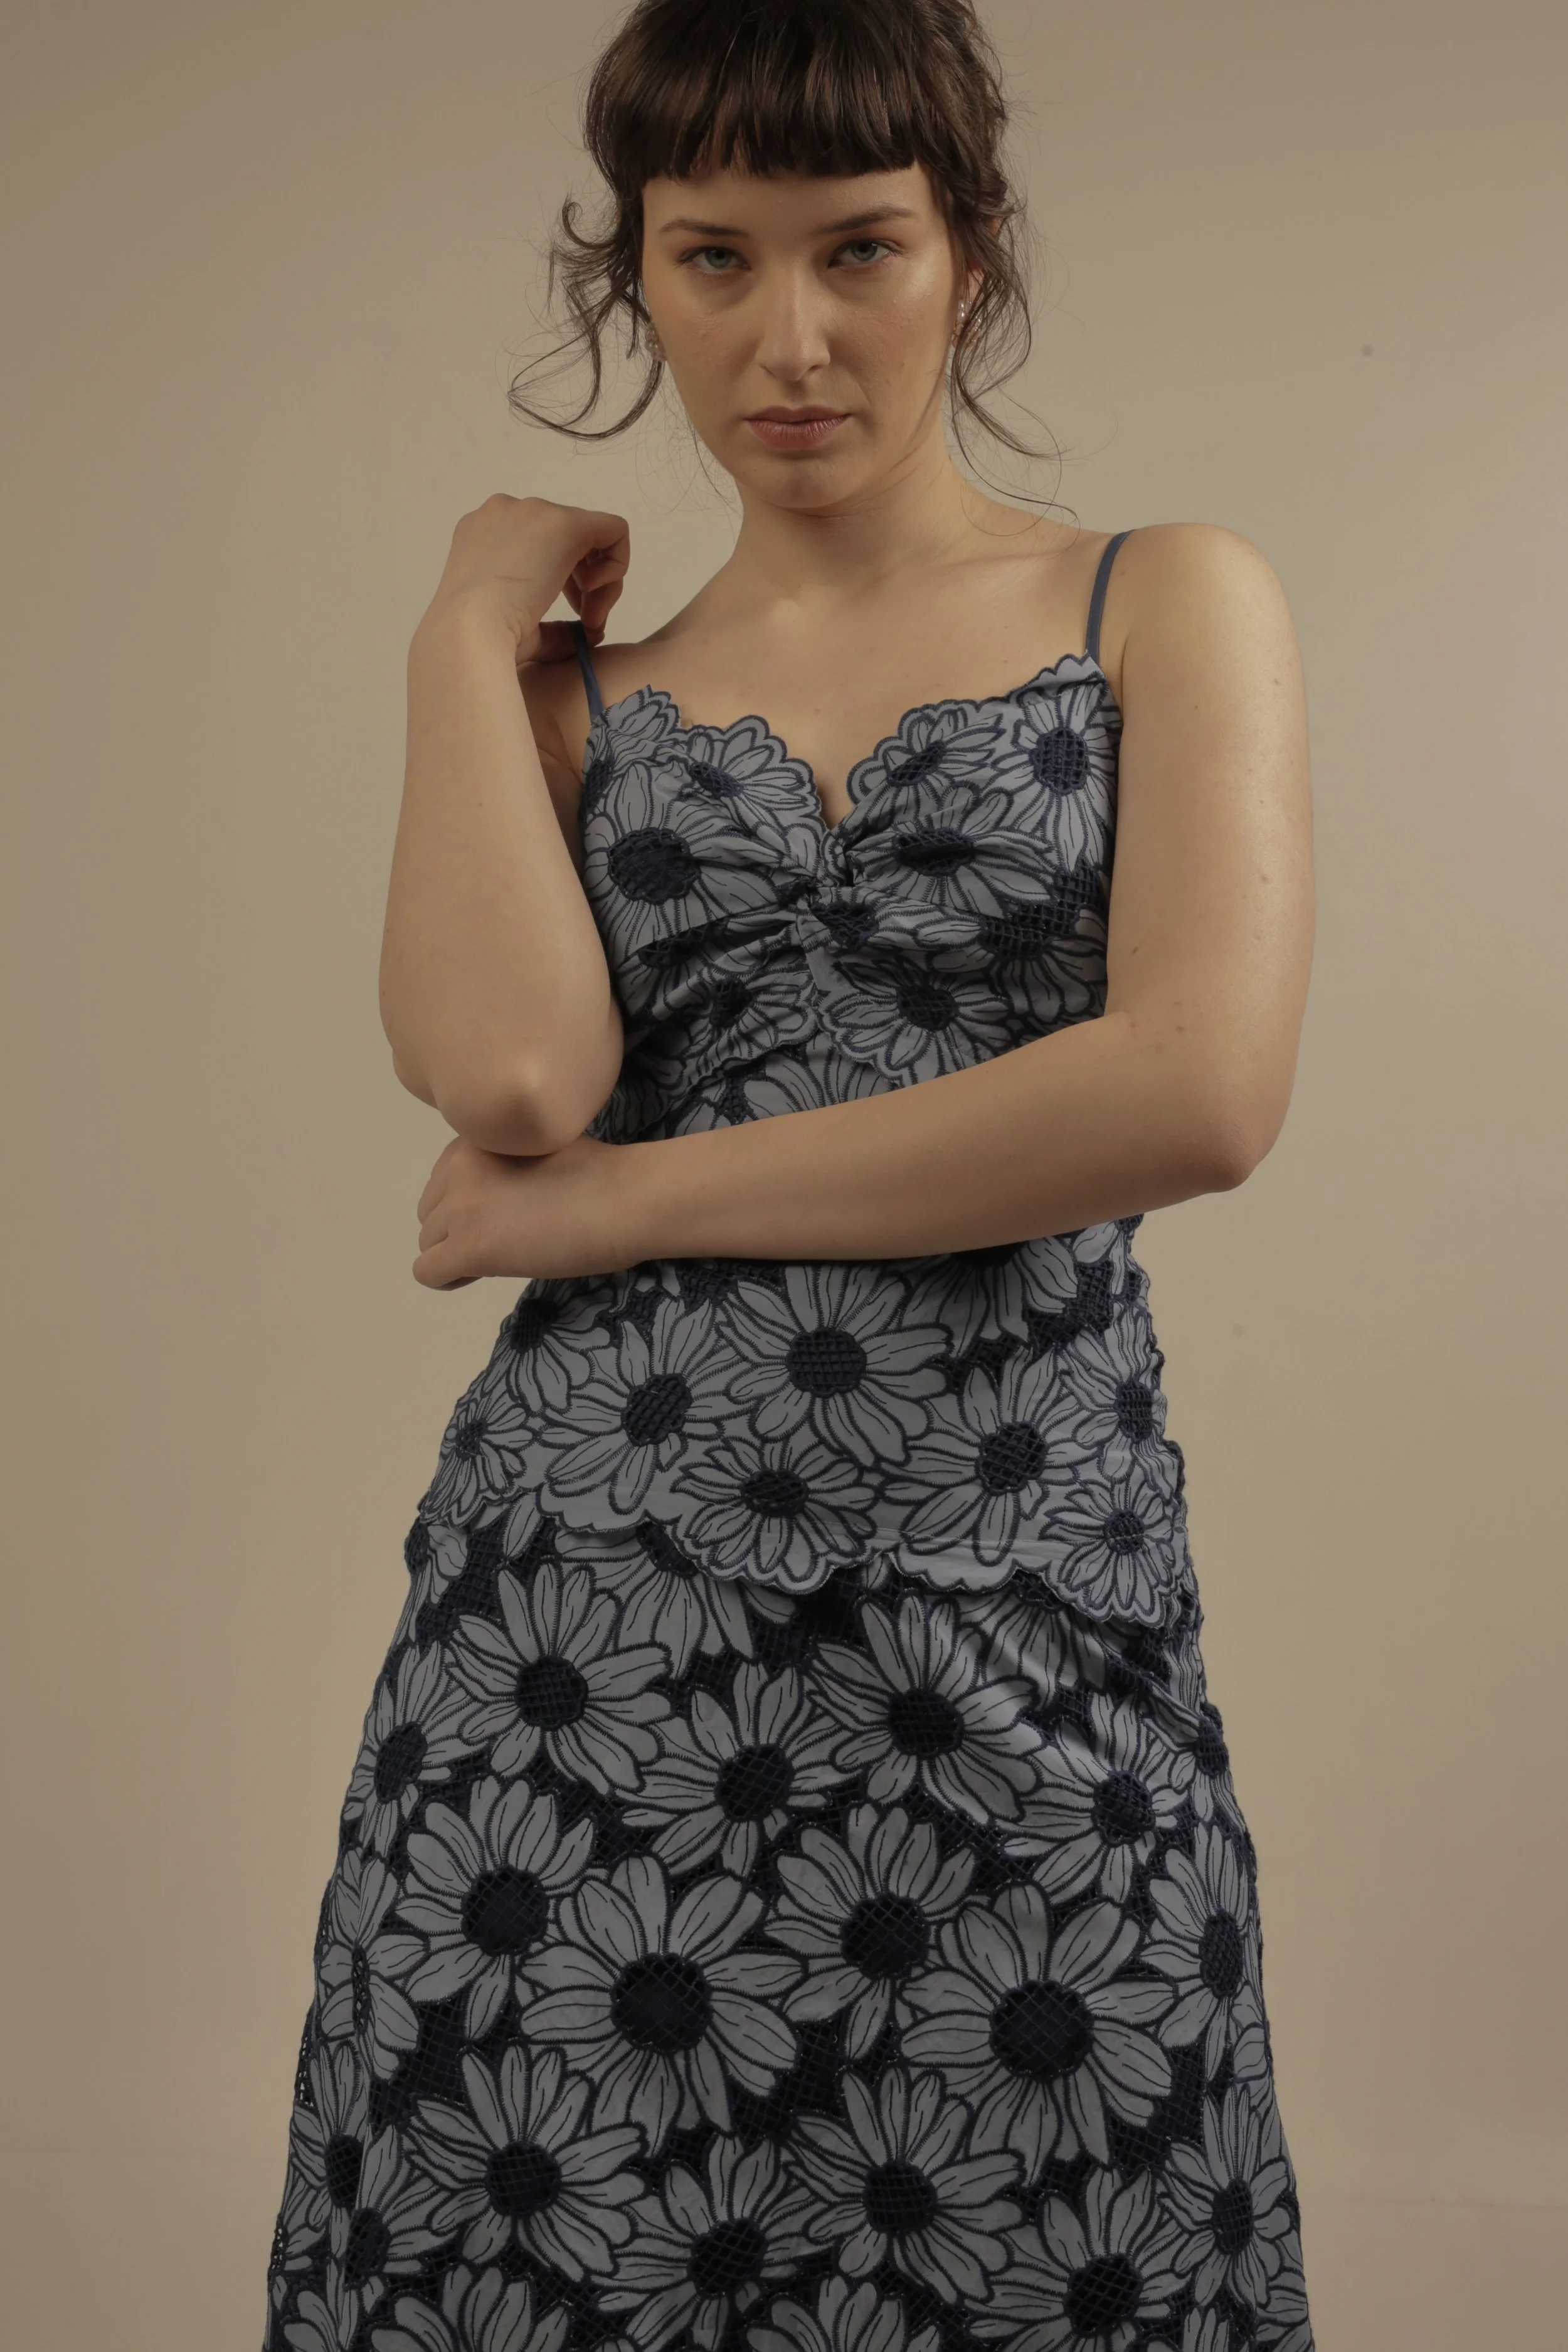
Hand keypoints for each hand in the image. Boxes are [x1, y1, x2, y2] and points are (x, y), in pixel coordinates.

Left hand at [412, 1132, 645, 1289]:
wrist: (624, 1199)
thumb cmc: (601, 1174)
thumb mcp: (538, 1148)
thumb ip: (503, 1164)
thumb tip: (494, 1197)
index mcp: (475, 1140)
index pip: (443, 1183)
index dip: (472, 1206)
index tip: (508, 1214)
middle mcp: (457, 1168)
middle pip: (431, 1215)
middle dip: (461, 1231)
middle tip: (509, 1238)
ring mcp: (460, 1209)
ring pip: (428, 1244)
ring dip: (459, 1254)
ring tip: (506, 1255)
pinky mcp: (468, 1247)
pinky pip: (428, 1272)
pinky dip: (452, 1278)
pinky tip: (485, 1273)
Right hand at [416, 493, 629, 667]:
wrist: (469, 631)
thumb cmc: (482, 640)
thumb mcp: (516, 630)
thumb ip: (551, 629)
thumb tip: (584, 635)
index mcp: (483, 536)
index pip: (536, 549)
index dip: (560, 584)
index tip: (566, 617)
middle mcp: (504, 514)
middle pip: (564, 541)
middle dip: (581, 584)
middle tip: (585, 622)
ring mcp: (534, 512)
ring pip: (589, 538)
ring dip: (599, 582)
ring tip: (590, 617)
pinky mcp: (565, 522)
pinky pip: (613, 530)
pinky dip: (617, 565)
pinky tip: (595, 593)